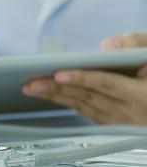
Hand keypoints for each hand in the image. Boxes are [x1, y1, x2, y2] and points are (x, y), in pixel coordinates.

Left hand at [22, 32, 146, 123]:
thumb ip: (138, 42)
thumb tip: (107, 46)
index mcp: (145, 94)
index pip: (109, 84)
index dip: (84, 78)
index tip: (60, 73)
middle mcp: (132, 112)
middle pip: (89, 98)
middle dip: (57, 89)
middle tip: (31, 83)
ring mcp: (122, 121)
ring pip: (83, 107)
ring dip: (55, 97)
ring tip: (31, 88)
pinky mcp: (114, 124)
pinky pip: (86, 112)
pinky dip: (66, 102)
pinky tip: (48, 94)